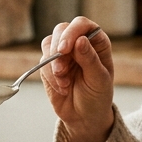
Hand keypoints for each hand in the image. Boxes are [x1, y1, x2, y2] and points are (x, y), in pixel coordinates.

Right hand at [38, 17, 115, 141]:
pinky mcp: (49, 64)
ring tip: (65, 82)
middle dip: (58, 48)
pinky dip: (50, 75)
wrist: (84, 117)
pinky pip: (43, 62)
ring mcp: (63, 53)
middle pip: (61, 29)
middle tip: (61, 69)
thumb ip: (90, 59)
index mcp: (97, 42)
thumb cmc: (97, 97)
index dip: (72, 32)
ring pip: (49, 43)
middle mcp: (79, 43)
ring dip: (53, 64)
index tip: (65, 49)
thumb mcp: (99, 80)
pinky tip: (62, 87)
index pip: (82, 24)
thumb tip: (80, 40)